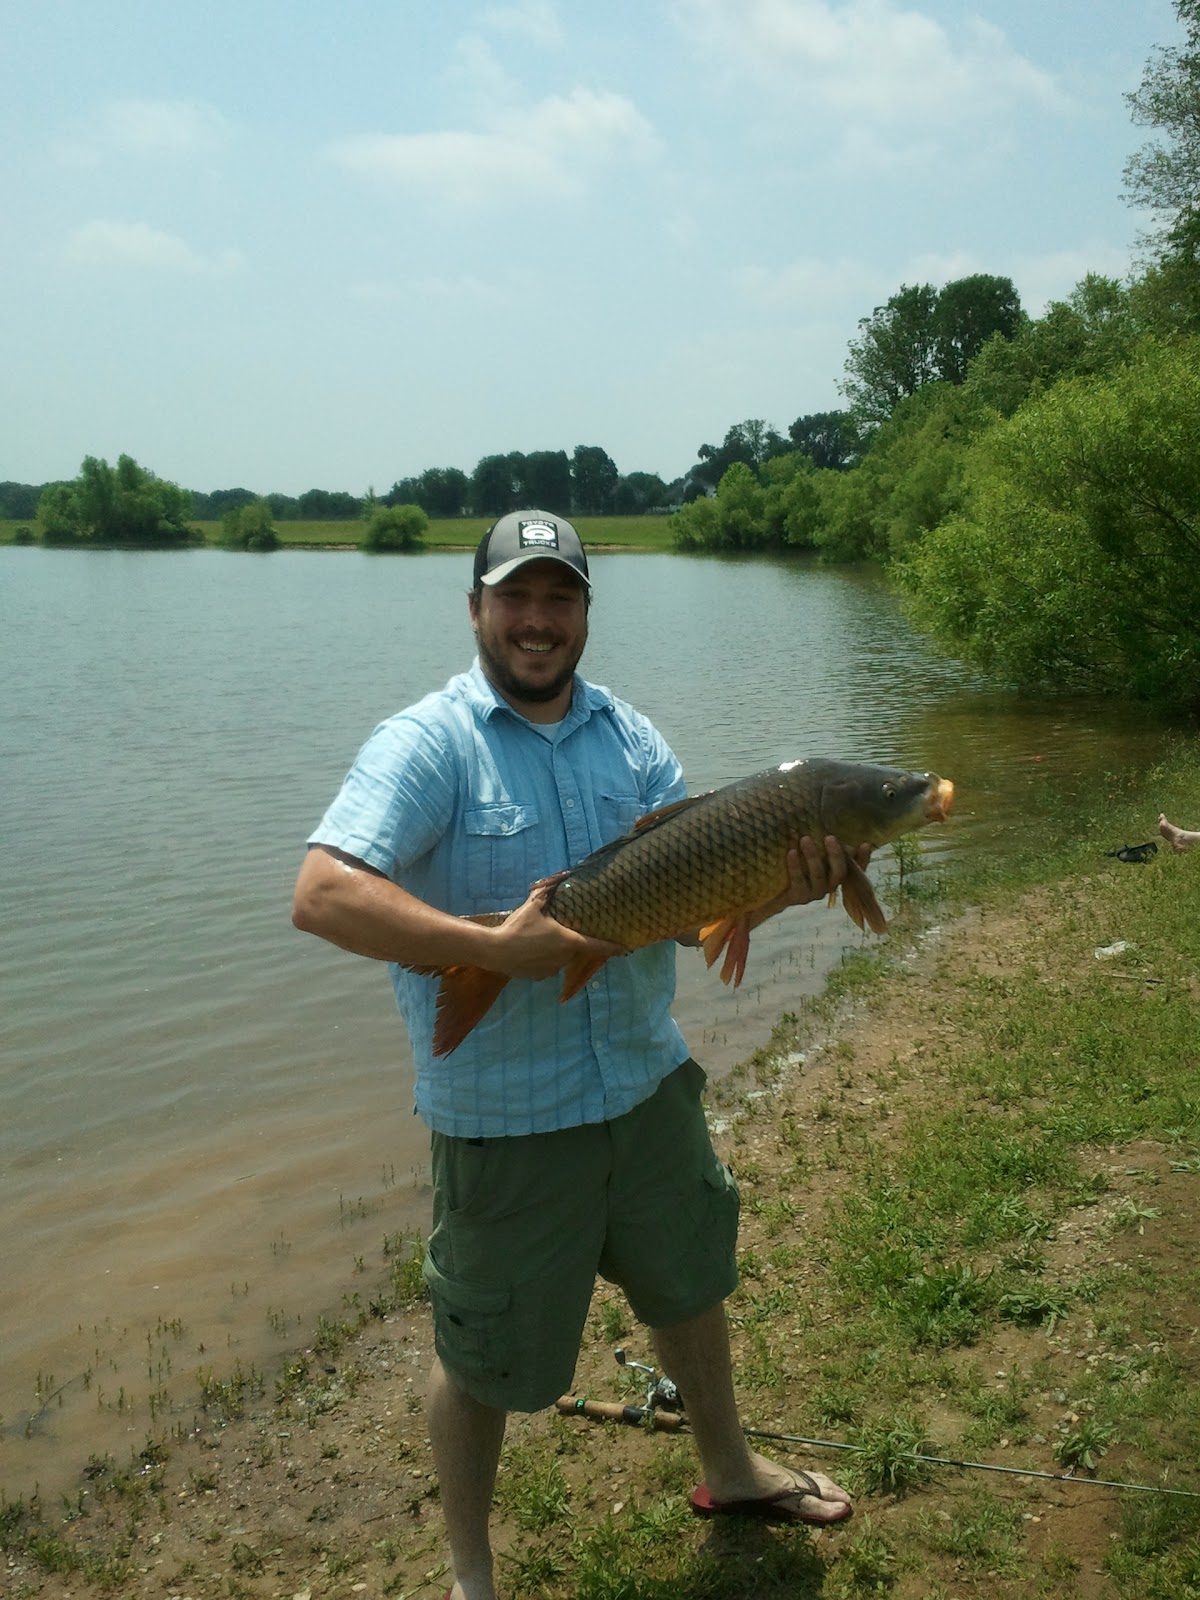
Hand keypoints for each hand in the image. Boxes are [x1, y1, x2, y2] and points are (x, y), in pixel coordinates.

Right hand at [489, 882, 625, 979]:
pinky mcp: (540, 977)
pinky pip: (548, 966)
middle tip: (556, 930)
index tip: (625, 949)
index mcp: (569, 941)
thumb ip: (548, 891)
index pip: (598, 946)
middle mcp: (565, 958)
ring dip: (556, 950)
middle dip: (570, 941)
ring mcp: (553, 970)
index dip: (613, 948)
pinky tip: (530, 951)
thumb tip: (561, 876)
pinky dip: (544, 959)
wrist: (495, 951)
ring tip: (538, 939)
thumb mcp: (534, 905)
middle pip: (575, 949)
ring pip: (561, 958)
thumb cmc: (518, 927)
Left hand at [749, 835, 871, 925]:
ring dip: (813, 856)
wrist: (773, 892)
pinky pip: (798, 881)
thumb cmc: (794, 866)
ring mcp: (815, 893)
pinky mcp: (799, 897)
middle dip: (836, 854)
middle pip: (840, 872)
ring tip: (805, 839)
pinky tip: (791, 852)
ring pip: (818, 875)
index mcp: (835, 874)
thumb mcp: (807, 854)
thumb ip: (816, 840)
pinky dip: (795, 866)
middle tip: (830, 837)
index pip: (856, 869)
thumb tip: (818, 815)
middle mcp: (829, 885)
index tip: (866, 844)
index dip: (863, 859)